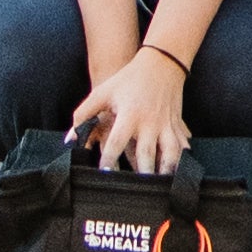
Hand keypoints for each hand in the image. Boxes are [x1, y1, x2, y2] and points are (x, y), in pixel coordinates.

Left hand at [73, 45, 189, 174]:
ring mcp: (166, 124)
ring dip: (166, 170)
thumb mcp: (103, 92)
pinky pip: (182, 145)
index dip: (109, 158)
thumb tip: (69, 139)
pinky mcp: (177, 124)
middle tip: (137, 189)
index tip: (104, 173)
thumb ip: (83, 114)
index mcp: (130, 115)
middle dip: (143, 172)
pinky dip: (182, 159)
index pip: (117, 142)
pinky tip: (179, 172)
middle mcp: (149, 122)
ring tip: (161, 186)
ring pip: (170, 153)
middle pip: (147, 153)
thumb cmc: (128, 79)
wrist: (161, 63)